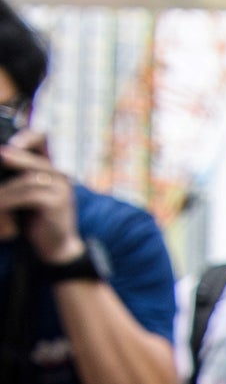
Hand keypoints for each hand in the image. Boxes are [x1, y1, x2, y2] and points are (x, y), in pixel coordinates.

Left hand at [0, 131, 83, 266]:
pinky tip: (1, 206)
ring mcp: (61, 189)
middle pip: (32, 158)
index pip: (42, 138)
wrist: (56, 248)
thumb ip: (19, 176)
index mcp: (53, 168)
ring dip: (5, 189)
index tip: (8, 144)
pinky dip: (9, 200)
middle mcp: (60, 175)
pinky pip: (27, 195)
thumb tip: (1, 156)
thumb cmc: (38, 219)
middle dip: (12, 158)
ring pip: (26, 179)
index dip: (26, 135)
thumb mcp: (28, 193)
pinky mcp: (57, 203)